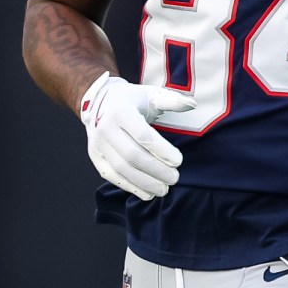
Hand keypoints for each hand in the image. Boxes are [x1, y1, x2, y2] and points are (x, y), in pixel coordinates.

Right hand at [79, 73, 193, 200]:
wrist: (99, 101)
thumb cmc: (132, 100)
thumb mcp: (151, 94)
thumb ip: (172, 100)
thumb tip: (193, 104)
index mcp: (121, 111)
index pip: (143, 135)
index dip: (162, 150)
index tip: (178, 161)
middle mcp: (105, 128)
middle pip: (132, 155)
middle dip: (156, 170)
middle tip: (174, 178)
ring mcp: (98, 144)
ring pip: (121, 169)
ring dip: (144, 183)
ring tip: (164, 189)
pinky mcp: (95, 157)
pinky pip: (112, 176)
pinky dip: (130, 187)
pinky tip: (147, 193)